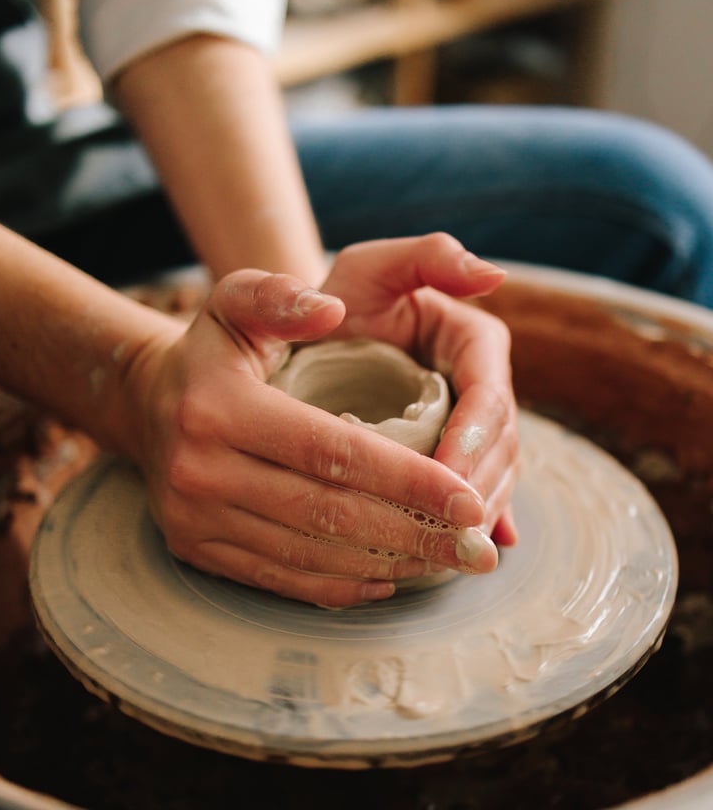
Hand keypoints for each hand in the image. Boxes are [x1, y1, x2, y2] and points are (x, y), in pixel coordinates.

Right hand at [123, 234, 517, 606]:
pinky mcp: (196, 551)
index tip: (469, 501)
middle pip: (328, 512)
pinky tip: (388, 579)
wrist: (145, 406)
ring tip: (445, 562)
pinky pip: (280, 578)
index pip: (333, 451)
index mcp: (218, 407)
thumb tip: (333, 307)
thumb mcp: (235, 301)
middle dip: (412, 534)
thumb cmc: (212, 351)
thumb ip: (282, 296)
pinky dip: (340, 585)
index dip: (408, 479)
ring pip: (310, 554)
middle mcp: (199, 470)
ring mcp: (193, 519)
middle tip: (475, 547)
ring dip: (386, 564)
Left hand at [322, 232, 518, 544]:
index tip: (448, 470)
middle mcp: (481, 385)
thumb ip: (426, 258)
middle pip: (499, 444)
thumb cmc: (337, 298)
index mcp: (474, 341)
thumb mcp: (371, 267)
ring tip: (454, 546)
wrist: (310, 339)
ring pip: (493, 475)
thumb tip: (494, 276)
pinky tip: (458, 552)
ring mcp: (469, 425)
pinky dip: (468, 524)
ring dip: (478, 513)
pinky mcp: (452, 456)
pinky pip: (471, 495)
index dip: (475, 434)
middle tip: (454, 525)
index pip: (489, 393)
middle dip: (481, 485)